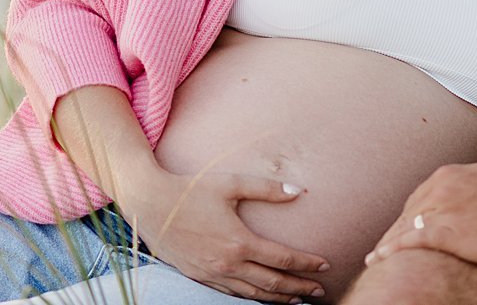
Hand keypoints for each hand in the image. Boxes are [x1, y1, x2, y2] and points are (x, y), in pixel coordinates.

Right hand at [116, 168, 329, 301]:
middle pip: (273, 283)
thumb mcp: (230, 183)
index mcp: (239, 242)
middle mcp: (228, 264)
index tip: (325, 265)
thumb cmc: (191, 189)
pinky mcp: (199, 276)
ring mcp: (213, 274)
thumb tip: (298, 191)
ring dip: (279, 297)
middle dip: (300, 287)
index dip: (307, 264)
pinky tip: (261, 295)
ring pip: (254, 293)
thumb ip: (266, 188)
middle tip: (320, 289)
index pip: (283, 259)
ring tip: (298, 298)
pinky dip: (253, 297)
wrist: (150, 204)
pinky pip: (232, 293)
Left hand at [367, 162, 476, 268]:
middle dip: (396, 230)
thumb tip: (472, 193)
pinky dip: (392, 248)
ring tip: (376, 256)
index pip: (421, 199)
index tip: (403, 228)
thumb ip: (473, 186)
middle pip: (409, 212)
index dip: (410, 217)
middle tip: (383, 246)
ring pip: (405, 226)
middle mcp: (439, 188)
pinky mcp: (446, 230)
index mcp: (450, 176)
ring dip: (388, 241)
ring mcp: (441, 208)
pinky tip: (380, 257)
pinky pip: (410, 240)